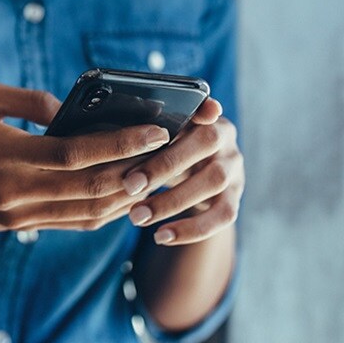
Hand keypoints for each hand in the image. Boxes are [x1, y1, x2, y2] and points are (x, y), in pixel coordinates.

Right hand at [0, 79, 171, 231]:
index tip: (155, 130)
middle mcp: (16, 190)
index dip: (121, 143)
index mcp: (5, 154)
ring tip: (156, 172)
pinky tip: (126, 193)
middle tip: (170, 151)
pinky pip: (74, 222)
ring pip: (89, 210)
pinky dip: (105, 210)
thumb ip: (27, 99)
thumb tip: (71, 109)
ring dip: (127, 194)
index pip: (76, 153)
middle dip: (137, 170)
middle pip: (92, 186)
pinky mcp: (20, 227)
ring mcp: (19, 214)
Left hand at [121, 98, 243, 245]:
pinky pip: (222, 216)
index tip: (186, 114)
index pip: (204, 106)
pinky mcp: (235, 198)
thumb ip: (143, 130)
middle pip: (204, 144)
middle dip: (164, 165)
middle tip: (130, 185)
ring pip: (213, 182)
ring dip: (171, 201)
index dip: (201, 107)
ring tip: (137, 217)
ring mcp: (234, 168)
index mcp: (204, 115)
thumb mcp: (157, 136)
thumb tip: (108, 133)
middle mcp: (225, 137)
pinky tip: (161, 236)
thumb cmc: (165, 149)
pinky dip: (191, 229)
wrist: (194, 175)